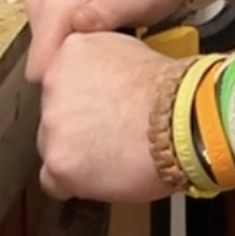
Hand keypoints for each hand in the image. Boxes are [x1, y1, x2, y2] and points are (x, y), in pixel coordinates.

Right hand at [24, 0, 196, 82]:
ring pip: (48, 53)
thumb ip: (104, 11)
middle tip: (109, 70)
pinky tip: (104, 46)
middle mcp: (42, 1)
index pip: (39, 62)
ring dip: (74, 61)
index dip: (66, 82)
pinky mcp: (56, 7)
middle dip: (70, 72)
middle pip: (41, 61)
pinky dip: (77, 49)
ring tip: (110, 57)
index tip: (94, 89)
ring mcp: (46, 3)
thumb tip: (74, 24)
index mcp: (57, 1)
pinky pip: (56, 41)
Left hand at [38, 31, 179, 202]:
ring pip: (52, 146)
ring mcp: (52, 125)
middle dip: (77, 124)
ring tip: (113, 155)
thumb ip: (105, 64)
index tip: (99, 106)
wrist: (182, 122)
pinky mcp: (59, 163)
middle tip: (109, 131)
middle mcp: (54, 84)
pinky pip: (54, 181)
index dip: (84, 97)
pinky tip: (101, 177)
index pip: (61, 77)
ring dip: (75, 153)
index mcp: (72, 52)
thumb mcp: (134, 52)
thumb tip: (106, 81)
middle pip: (54, 112)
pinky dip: (74, 183)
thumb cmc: (173, 92)